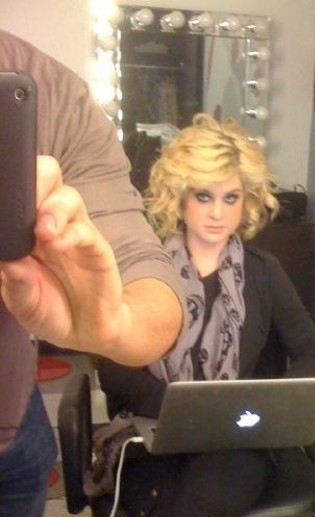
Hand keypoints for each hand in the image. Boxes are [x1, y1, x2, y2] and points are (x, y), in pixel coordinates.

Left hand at [0, 156, 130, 355]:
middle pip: (47, 176)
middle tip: (22, 203)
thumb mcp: (23, 303)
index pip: (21, 189)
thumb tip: (8, 260)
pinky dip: (70, 233)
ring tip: (42, 231)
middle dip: (34, 179)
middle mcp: (50, 223)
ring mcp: (75, 233)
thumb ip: (15, 284)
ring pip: (68, 196)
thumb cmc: (51, 311)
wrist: (87, 332)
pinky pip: (85, 230)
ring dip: (52, 208)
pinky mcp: (97, 248)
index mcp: (25, 229)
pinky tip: (59, 245)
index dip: (13, 185)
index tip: (3, 200)